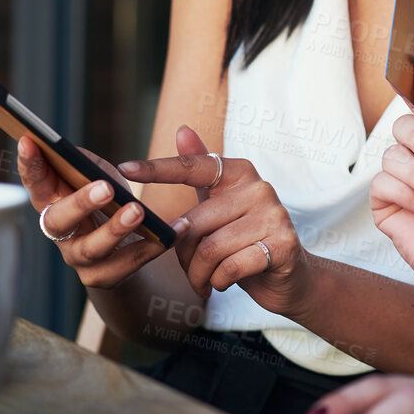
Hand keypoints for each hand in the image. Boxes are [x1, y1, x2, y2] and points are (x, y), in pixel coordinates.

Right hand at [19, 134, 177, 287]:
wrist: (123, 254)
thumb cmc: (106, 203)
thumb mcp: (98, 178)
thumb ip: (87, 165)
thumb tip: (74, 152)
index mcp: (52, 202)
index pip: (34, 182)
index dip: (28, 164)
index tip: (28, 139)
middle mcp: (60, 233)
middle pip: (58, 221)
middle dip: (80, 202)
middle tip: (105, 187)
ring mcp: (80, 258)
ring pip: (93, 248)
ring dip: (116, 229)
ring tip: (138, 210)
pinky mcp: (106, 277)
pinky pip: (131, 263)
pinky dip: (156, 245)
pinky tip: (177, 228)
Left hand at [119, 127, 314, 314]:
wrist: (290, 277)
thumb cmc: (246, 240)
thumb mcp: (220, 203)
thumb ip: (201, 171)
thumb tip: (182, 129)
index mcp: (240, 173)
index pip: (192, 167)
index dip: (157, 169)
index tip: (124, 168)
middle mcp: (259, 188)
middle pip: (195, 222)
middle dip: (183, 254)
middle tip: (189, 269)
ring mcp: (274, 216)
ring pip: (210, 249)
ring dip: (198, 274)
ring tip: (203, 281)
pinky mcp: (282, 245)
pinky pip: (229, 267)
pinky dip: (218, 282)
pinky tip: (223, 283)